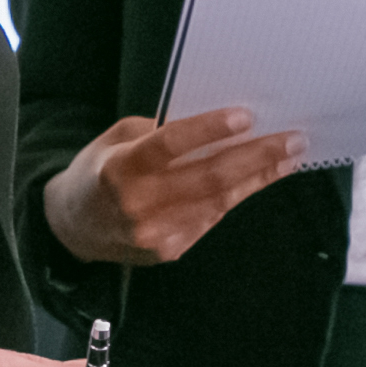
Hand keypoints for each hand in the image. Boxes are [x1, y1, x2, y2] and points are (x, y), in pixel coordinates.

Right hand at [45, 108, 304, 265]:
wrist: (73, 228)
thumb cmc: (99, 171)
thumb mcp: (117, 139)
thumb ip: (158, 132)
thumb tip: (215, 125)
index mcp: (119, 168)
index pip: (169, 145)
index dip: (208, 130)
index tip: (246, 116)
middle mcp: (138, 205)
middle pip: (207, 177)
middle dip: (256, 156)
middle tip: (292, 138)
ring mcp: (156, 233)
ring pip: (218, 200)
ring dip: (259, 177)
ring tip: (289, 156)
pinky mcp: (170, 250)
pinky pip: (212, 217)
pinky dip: (239, 195)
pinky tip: (261, 177)